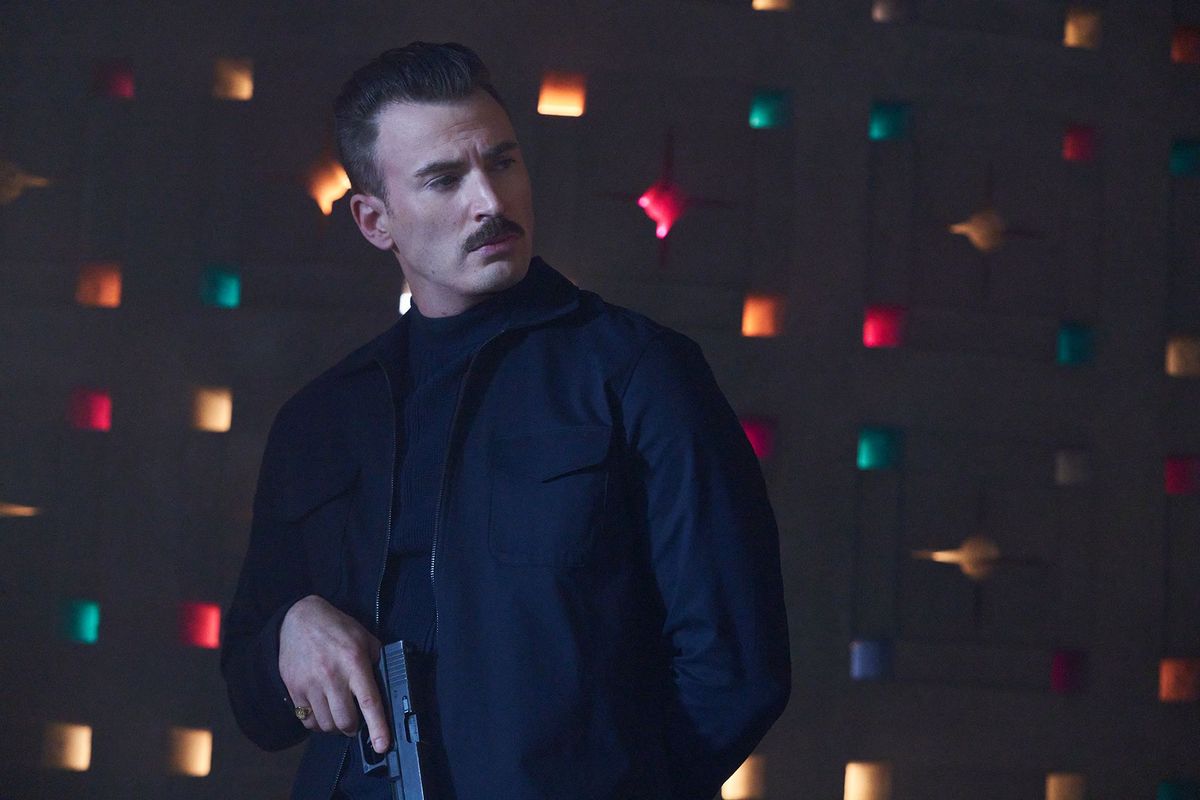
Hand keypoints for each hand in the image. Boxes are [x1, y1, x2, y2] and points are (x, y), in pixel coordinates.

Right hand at [279, 595, 390, 753]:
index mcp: (354, 662)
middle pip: (345, 721)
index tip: (382, 745)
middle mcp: (332, 676)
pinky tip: (322, 710)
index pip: (368, 701)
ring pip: (326, 725)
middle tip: (356, 721)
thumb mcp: (364, 637)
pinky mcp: (294, 689)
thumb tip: (386, 684)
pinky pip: (307, 721)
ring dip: (336, 726)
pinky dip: (317, 723)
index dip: (378, 727)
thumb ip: (376, 661)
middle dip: (354, 728)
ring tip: (339, 713)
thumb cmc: (336, 628)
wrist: (299, 618)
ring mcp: (310, 684)